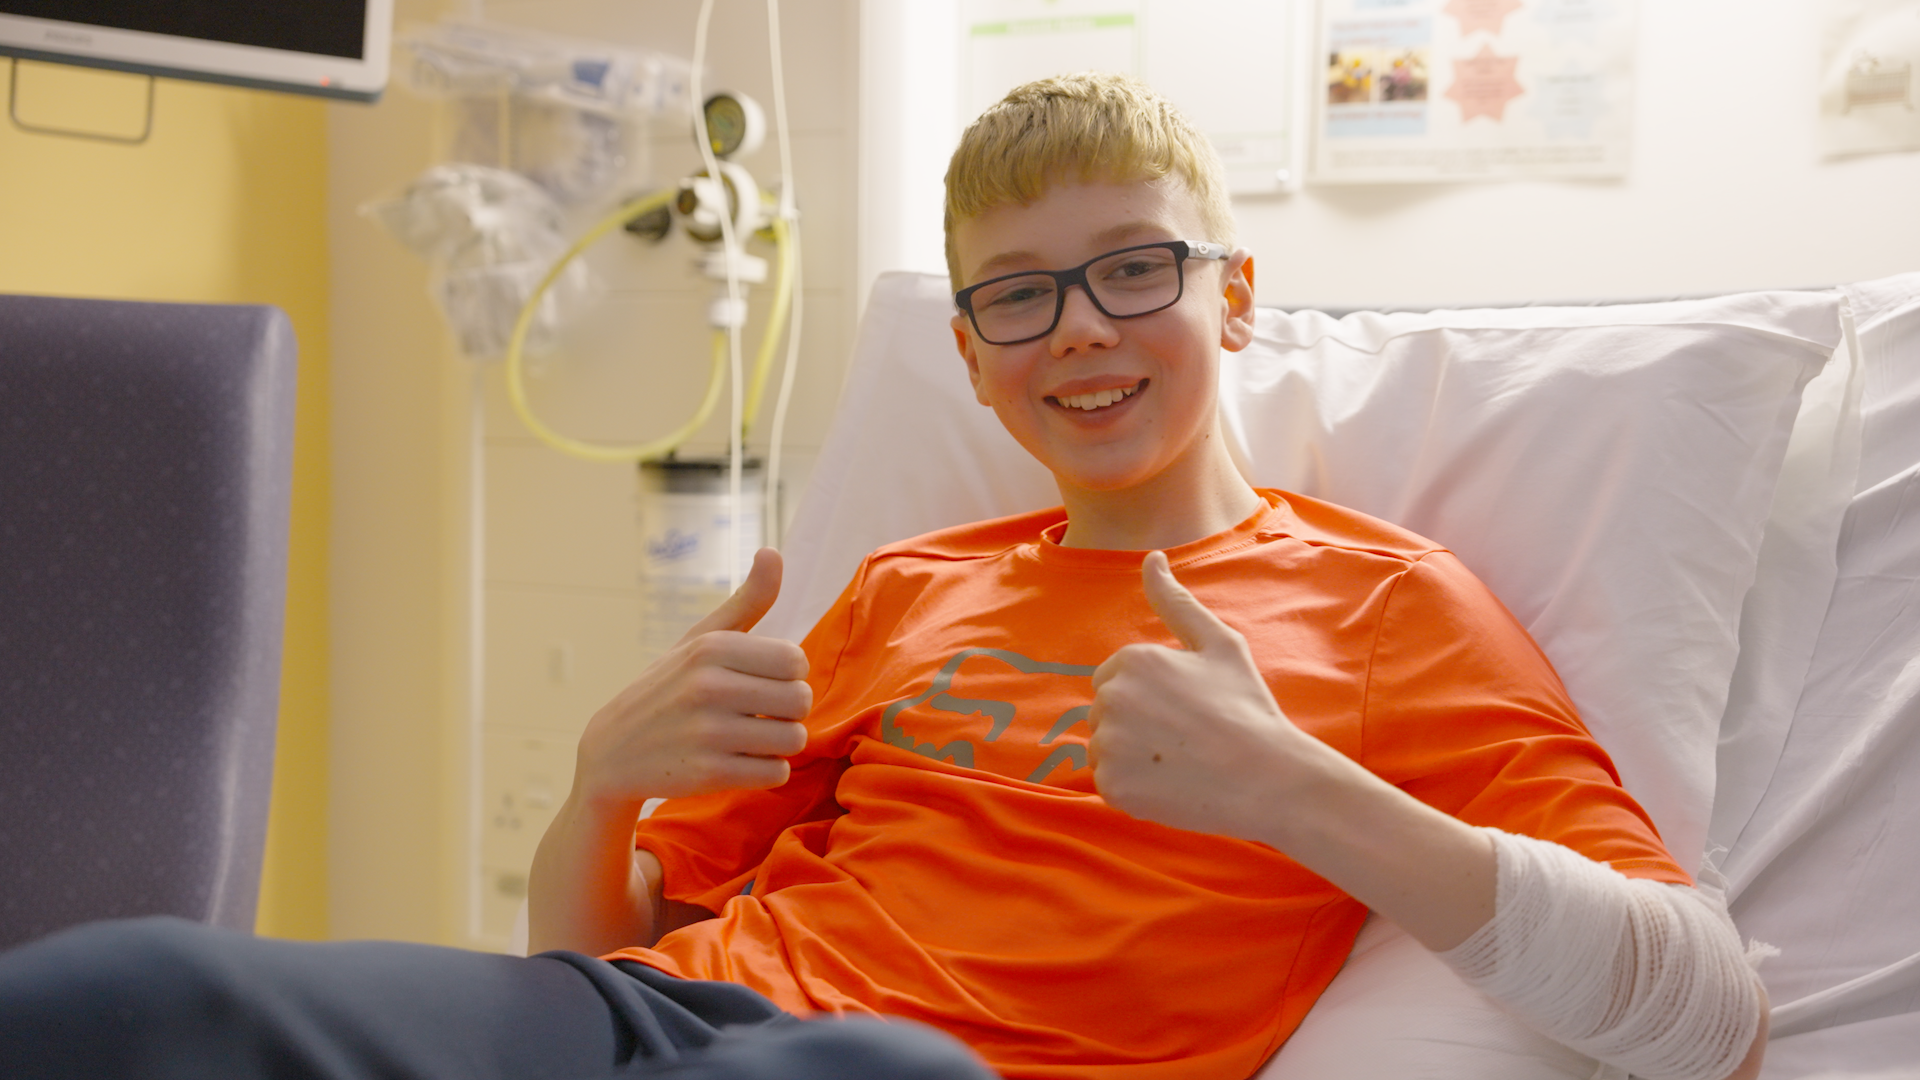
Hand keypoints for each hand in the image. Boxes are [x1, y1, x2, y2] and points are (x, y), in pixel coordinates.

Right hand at [572, 547, 811, 810]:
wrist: (611, 754)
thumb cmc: (668, 690)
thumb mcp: (699, 641)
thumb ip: (746, 601)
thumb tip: (772, 551)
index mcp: (710, 648)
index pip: (795, 660)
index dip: (786, 676)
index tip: (761, 682)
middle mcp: (707, 686)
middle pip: (801, 700)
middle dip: (787, 712)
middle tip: (759, 715)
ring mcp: (706, 733)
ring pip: (793, 739)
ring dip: (779, 744)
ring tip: (750, 739)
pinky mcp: (707, 775)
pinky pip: (775, 773)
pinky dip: (766, 771)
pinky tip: (740, 763)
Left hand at [1086, 551, 1321, 839]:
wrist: (1268, 777)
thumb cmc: (1246, 708)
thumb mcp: (1218, 644)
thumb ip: (1175, 601)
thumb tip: (1152, 558)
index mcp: (1131, 660)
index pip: (1115, 679)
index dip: (1150, 696)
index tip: (1186, 710)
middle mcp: (1111, 698)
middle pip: (1105, 713)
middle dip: (1135, 723)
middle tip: (1185, 738)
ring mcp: (1109, 744)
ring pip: (1104, 747)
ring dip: (1132, 756)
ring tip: (1179, 761)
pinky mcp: (1111, 785)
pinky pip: (1109, 782)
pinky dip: (1133, 787)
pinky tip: (1170, 785)